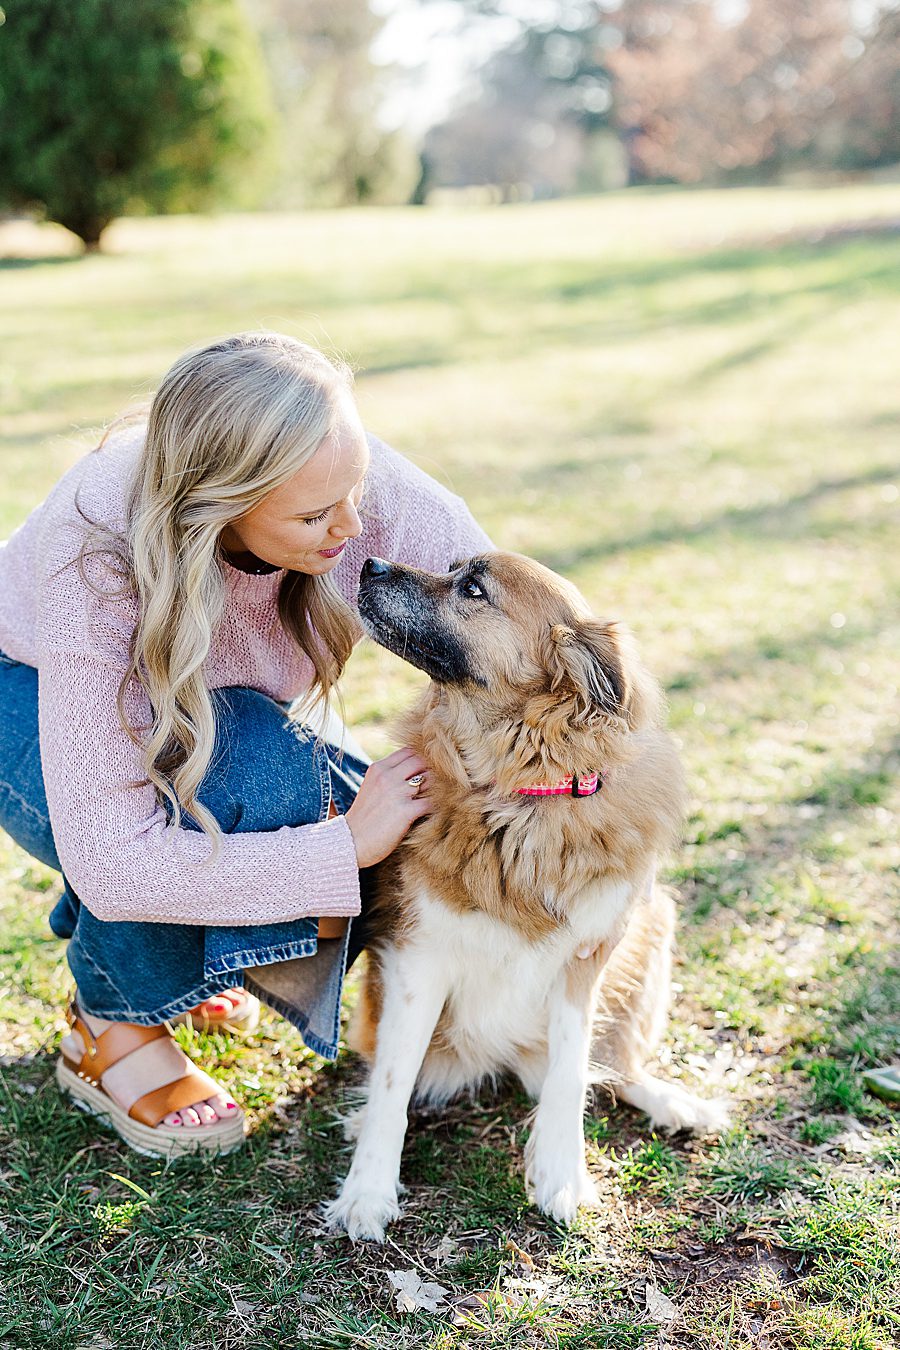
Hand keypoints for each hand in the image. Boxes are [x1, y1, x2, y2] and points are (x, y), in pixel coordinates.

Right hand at [344, 747, 432, 868]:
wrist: (350, 842)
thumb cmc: (363, 818)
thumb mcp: (371, 787)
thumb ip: (389, 776)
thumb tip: (414, 771)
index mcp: (379, 768)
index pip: (409, 751)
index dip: (422, 758)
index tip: (427, 771)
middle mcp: (388, 776)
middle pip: (422, 761)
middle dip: (432, 771)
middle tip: (439, 784)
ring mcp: (397, 792)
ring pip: (430, 779)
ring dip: (438, 788)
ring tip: (442, 797)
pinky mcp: (406, 811)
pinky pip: (432, 801)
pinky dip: (439, 805)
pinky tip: (438, 811)